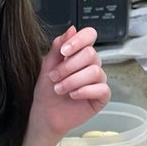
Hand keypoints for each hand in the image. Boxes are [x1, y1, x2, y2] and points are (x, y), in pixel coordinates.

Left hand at [18, 27, 109, 145]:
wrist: (45, 115)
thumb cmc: (47, 92)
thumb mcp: (47, 66)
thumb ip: (58, 47)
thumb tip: (71, 29)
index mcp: (79, 54)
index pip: (90, 35)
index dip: (79, 41)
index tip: (64, 52)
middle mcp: (91, 64)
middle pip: (91, 54)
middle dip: (69, 67)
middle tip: (55, 77)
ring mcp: (98, 80)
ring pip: (95, 71)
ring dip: (73, 81)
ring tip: (59, 89)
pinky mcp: (101, 96)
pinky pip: (101, 88)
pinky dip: (84, 91)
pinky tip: (73, 95)